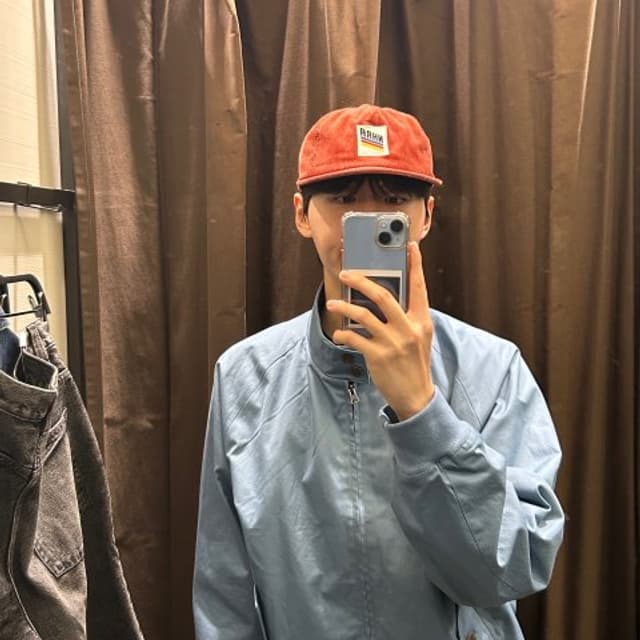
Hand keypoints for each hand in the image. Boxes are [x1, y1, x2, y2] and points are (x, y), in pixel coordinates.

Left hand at [326, 242, 434, 420]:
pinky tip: (340, 333)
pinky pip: (355, 338)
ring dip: (344, 307)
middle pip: (383, 295)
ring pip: (364, 315)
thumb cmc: (415, 364)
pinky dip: (344, 334)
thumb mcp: (419, 338)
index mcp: (421, 321)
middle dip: (362, 281)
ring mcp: (393, 343)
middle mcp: (408, 329)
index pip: (419, 287)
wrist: (416, 396)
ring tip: (333, 304)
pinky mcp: (378, 356)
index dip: (416, 265)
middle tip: (346, 274)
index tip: (410, 247)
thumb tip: (387, 299)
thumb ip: (408, 318)